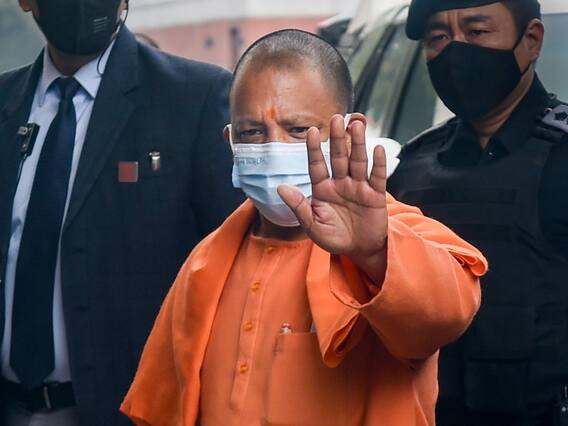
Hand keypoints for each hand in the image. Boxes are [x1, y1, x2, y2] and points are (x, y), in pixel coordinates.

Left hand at [277, 114, 387, 260]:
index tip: (310, 131)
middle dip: (337, 138)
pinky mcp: (376, 195)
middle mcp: (340, 184)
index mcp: (323, 190)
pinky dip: (378, 164)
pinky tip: (377, 148)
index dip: (314, 149)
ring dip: (357, 144)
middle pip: (338, 157)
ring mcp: (359, 187)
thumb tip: (280, 187)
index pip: (317, 165)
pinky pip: (377, 177)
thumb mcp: (312, 226)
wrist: (359, 250)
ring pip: (358, 162)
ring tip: (357, 125)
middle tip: (336, 118)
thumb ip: (298, 206)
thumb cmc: (334, 238)